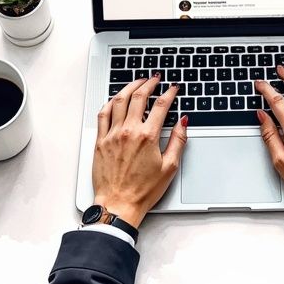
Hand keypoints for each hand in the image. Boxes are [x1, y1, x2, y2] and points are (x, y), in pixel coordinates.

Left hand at [92, 73, 187, 227]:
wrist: (118, 204)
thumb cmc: (143, 191)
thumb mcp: (169, 167)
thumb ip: (178, 141)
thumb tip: (183, 122)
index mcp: (148, 137)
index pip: (161, 106)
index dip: (169, 93)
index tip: (173, 88)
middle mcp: (129, 132)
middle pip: (139, 97)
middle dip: (149, 84)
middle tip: (155, 79)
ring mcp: (112, 135)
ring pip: (119, 101)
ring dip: (129, 87)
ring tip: (137, 82)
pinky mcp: (100, 141)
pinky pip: (103, 114)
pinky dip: (110, 102)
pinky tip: (116, 99)